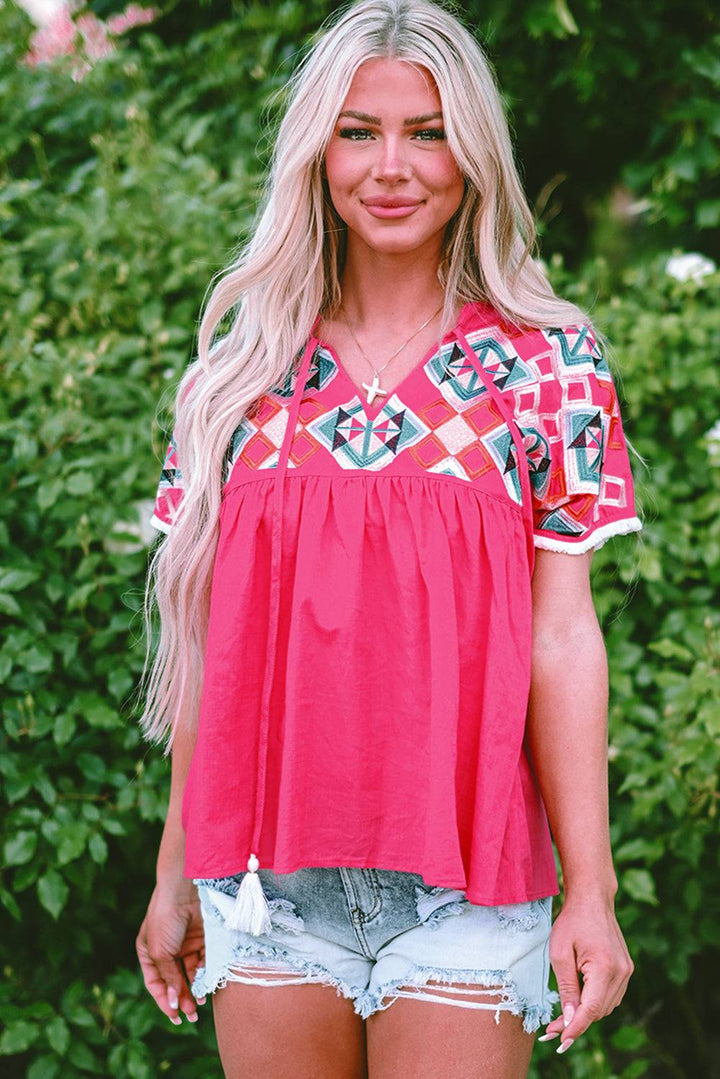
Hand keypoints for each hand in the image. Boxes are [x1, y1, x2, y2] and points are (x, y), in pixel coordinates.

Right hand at [136, 877, 205, 1025]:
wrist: (185, 889)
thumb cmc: (165, 919)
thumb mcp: (160, 952)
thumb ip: (168, 977)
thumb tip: (173, 1003)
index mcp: (148, 953)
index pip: (155, 983)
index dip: (164, 1001)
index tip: (174, 1016)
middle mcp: (167, 950)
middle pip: (174, 981)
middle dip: (181, 999)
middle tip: (191, 1017)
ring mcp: (185, 944)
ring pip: (190, 973)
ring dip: (194, 989)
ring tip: (199, 1004)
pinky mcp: (202, 938)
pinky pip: (204, 961)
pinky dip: (205, 973)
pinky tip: (206, 983)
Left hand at [538, 895, 633, 1052]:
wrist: (592, 899)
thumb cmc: (571, 921)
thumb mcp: (559, 953)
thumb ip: (566, 987)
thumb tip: (569, 1019)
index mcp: (605, 967)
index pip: (591, 1009)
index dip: (575, 1028)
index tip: (559, 1042)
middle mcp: (621, 973)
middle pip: (599, 1011)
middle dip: (576, 1022)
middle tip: (551, 1029)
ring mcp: (626, 972)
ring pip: (605, 1007)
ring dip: (585, 1013)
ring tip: (560, 1017)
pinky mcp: (626, 970)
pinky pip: (610, 996)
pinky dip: (595, 1002)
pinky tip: (578, 999)